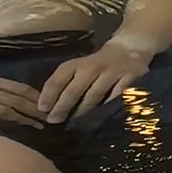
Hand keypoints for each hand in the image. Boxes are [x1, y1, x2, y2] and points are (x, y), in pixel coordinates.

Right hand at [0, 69, 43, 127]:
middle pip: (13, 96)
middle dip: (34, 108)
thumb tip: (1, 105)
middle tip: (51, 118)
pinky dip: (2, 121)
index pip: (13, 86)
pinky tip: (14, 128)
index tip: (48, 105)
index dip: (32, 96)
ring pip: (3, 106)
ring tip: (39, 126)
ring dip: (23, 117)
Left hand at [38, 42, 152, 123]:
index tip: (42, 108)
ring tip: (74, 124)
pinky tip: (101, 120)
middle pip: (75, 88)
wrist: (129, 48)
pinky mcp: (129, 78)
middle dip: (62, 106)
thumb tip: (48, 107)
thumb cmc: (98, 64)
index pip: (60, 77)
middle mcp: (93, 66)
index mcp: (78, 63)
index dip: (49, 93)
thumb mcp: (81, 67)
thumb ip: (67, 83)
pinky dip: (108, 108)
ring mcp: (112, 72)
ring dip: (82, 111)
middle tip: (53, 120)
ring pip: (94, 95)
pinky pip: (116, 97)